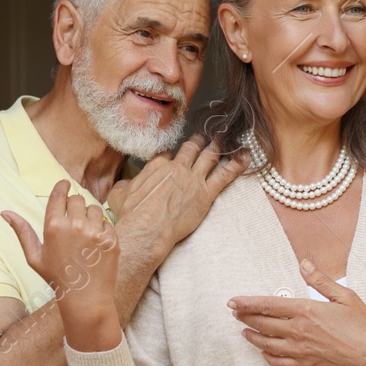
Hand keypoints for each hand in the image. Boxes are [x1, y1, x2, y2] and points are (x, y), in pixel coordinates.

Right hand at [2, 180, 120, 350]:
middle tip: (74, 221)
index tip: (65, 184)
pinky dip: (103, 229)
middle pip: (78, 199)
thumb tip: (5, 212)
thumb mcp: (34, 257)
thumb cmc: (57, 278)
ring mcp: (95, 232)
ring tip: (85, 234)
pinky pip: (108, 222)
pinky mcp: (111, 239)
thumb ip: (22, 232)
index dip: (62, 187)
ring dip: (90, 216)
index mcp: (53, 227)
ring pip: (95, 208)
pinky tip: (96, 244)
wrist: (85, 298)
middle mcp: (74, 226)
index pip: (59, 195)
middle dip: (76, 206)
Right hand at [108, 134, 246, 255]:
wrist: (146, 230)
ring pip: (211, 155)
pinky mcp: (206, 193)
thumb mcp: (118, 195)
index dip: (174, 153)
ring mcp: (193, 179)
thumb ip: (125, 185)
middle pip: (192, 148)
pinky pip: (226, 174)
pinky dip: (238, 163)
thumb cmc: (131, 216)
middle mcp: (177, 167)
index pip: (168, 153)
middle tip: (208, 134)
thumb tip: (125, 185)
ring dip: (221, 145)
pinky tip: (246, 155)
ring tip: (229, 138)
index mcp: (157, 166)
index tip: (177, 154)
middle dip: (201, 140)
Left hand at [228, 259, 365, 365]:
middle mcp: (299, 331)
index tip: (234, 302)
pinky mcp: (306, 365)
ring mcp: (301, 350)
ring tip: (245, 331)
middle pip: (263, 324)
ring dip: (253, 336)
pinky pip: (278, 362)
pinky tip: (264, 352)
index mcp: (307, 311)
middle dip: (245, 317)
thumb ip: (320, 280)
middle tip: (235, 313)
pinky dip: (267, 356)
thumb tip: (304, 265)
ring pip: (267, 344)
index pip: (269, 305)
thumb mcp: (344, 296)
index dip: (248, 303)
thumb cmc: (363, 326)